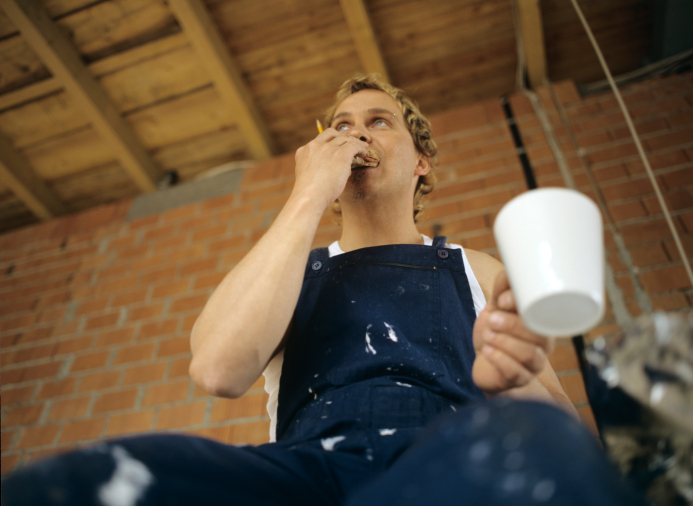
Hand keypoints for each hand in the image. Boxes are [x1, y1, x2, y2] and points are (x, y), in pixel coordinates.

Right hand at [292, 129, 368, 209]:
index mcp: (304, 151)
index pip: (319, 140)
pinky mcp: (341, 153)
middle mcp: (315, 146)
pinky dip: (360, 148)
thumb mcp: (309, 175)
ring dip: (354, 142)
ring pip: (344, 138)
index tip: (337, 146)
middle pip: (331, 133)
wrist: (309, 197)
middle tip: (350, 143)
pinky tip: (364, 153)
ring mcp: (328, 148)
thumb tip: (338, 167)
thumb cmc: (310, 194)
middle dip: (342, 137)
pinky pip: (354, 145)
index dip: (330, 142)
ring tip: (362, 148)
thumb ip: (319, 167)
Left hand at [472, 270, 554, 394]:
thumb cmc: (494, 335)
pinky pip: (515, 371)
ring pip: (529, 354)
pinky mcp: (518, 379)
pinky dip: (499, 359)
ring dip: (504, 342)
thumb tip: (509, 271)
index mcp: (540, 324)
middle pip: (538, 336)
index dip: (525, 306)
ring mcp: (532, 365)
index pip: (543, 315)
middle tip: (491, 319)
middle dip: (512, 325)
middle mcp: (542, 345)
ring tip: (488, 336)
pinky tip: (487, 351)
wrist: (484, 364)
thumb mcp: (495, 310)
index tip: (503, 300)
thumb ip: (502, 292)